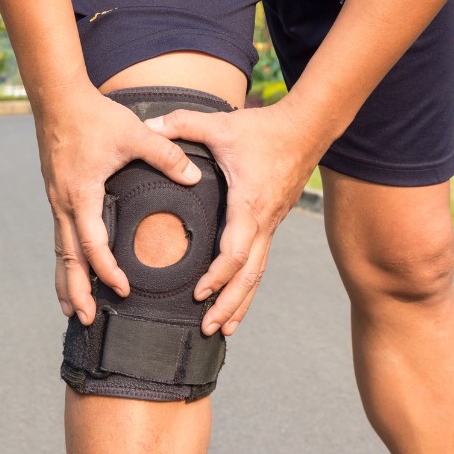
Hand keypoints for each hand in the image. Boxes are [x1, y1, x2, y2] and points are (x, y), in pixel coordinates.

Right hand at [36, 83, 205, 324]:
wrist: (57, 98)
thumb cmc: (95, 116)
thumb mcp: (134, 134)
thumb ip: (166, 155)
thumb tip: (194, 177)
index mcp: (82, 193)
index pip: (93, 243)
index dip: (108, 270)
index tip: (125, 288)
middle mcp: (64, 203)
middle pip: (68, 259)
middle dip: (77, 291)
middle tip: (87, 320)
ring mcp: (56, 201)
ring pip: (60, 251)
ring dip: (66, 282)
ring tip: (72, 311)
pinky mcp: (57, 196)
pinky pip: (61, 237)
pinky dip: (65, 261)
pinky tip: (70, 273)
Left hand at [144, 97, 332, 335]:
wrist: (306, 127)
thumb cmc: (262, 128)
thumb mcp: (219, 123)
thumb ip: (181, 124)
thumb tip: (147, 125)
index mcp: (249, 203)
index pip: (235, 251)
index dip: (217, 276)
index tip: (197, 292)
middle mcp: (264, 221)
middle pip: (249, 276)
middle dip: (228, 304)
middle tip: (208, 329)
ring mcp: (271, 225)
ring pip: (257, 275)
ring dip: (240, 304)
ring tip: (222, 329)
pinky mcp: (271, 224)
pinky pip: (260, 263)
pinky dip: (247, 287)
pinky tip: (236, 303)